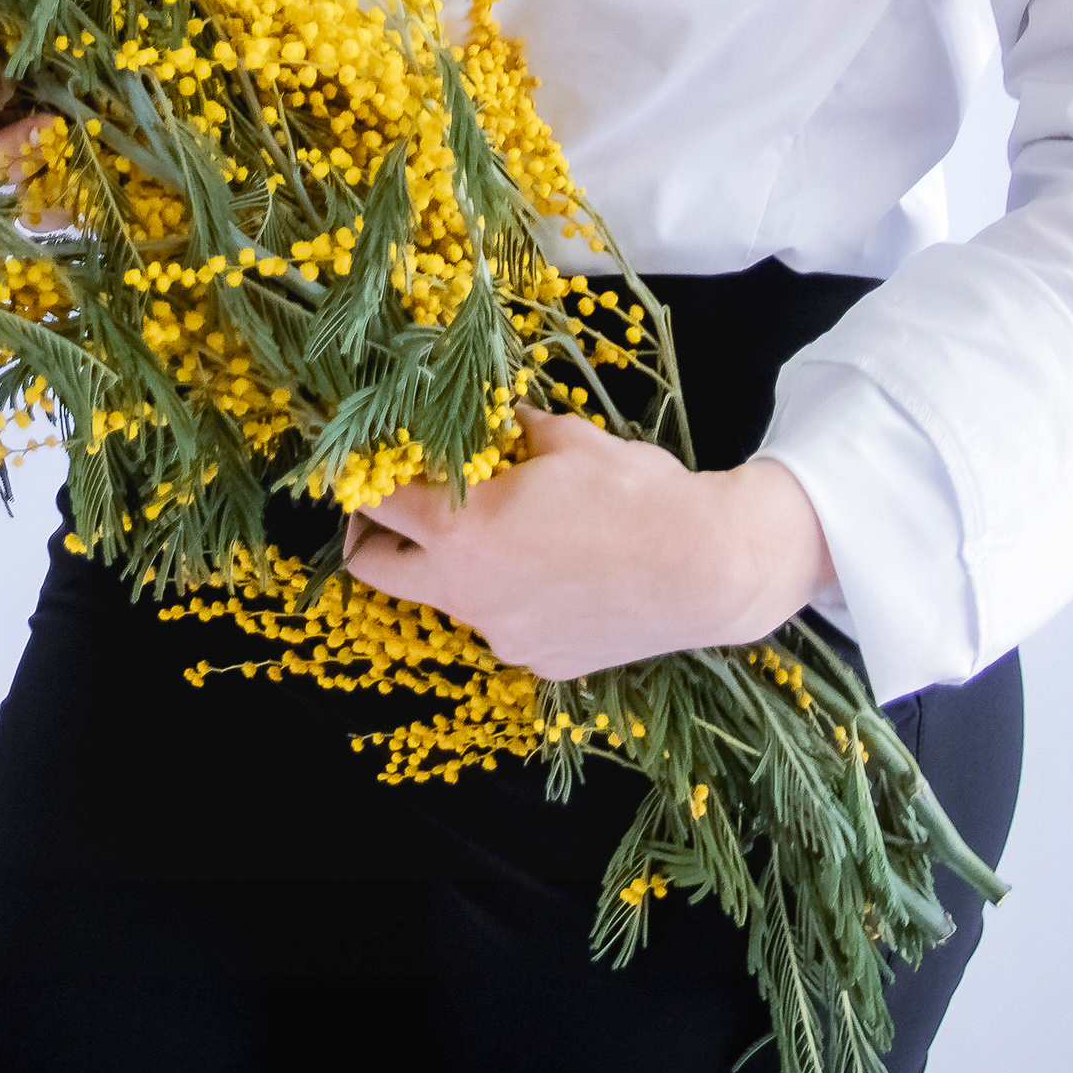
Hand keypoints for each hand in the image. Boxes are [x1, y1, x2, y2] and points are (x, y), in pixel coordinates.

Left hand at [343, 409, 832, 678]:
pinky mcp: (542, 662)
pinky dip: (513, 597)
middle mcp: (467, 594)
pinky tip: (562, 571)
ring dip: (455, 565)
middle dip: (372, 534)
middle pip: (375, 568)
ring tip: (509, 531)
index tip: (367, 456)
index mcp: (460, 532)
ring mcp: (503, 636)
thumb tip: (488, 410)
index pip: (372, 500)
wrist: (710, 568)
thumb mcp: (564, 439)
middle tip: (401, 504)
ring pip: (448, 598)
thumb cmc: (634, 493)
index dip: (362, 472)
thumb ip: (509, 428)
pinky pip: (506, 624)